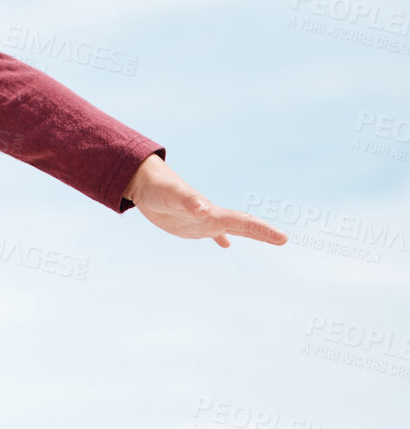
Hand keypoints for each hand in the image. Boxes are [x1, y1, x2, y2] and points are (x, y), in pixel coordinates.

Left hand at [123, 153, 286, 248]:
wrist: (145, 183)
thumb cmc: (159, 189)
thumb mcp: (173, 197)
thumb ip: (189, 202)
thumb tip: (203, 209)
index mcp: (212, 212)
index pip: (243, 222)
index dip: (262, 230)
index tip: (283, 238)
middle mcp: (211, 216)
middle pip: (242, 225)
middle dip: (262, 232)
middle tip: (283, 239)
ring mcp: (202, 221)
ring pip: (229, 229)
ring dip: (248, 233)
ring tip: (266, 238)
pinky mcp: (189, 225)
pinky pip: (209, 233)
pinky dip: (219, 238)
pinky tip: (225, 245)